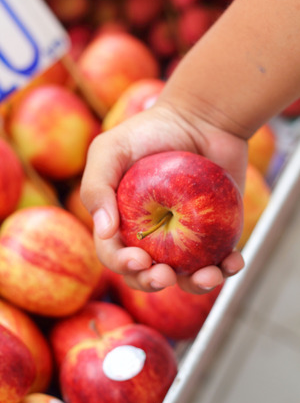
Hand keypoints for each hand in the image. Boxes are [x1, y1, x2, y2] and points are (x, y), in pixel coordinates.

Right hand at [81, 102, 246, 293]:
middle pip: (148, 274)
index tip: (139, 259)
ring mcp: (185, 236)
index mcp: (123, 223)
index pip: (115, 254)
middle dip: (153, 282)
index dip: (123, 265)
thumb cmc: (151, 131)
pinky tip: (232, 262)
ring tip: (208, 276)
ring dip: (197, 285)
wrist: (201, 118)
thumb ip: (96, 186)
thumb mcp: (110, 149)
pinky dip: (228, 267)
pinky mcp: (215, 232)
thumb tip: (104, 231)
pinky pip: (221, 258)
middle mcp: (152, 235)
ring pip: (187, 275)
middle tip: (164, 274)